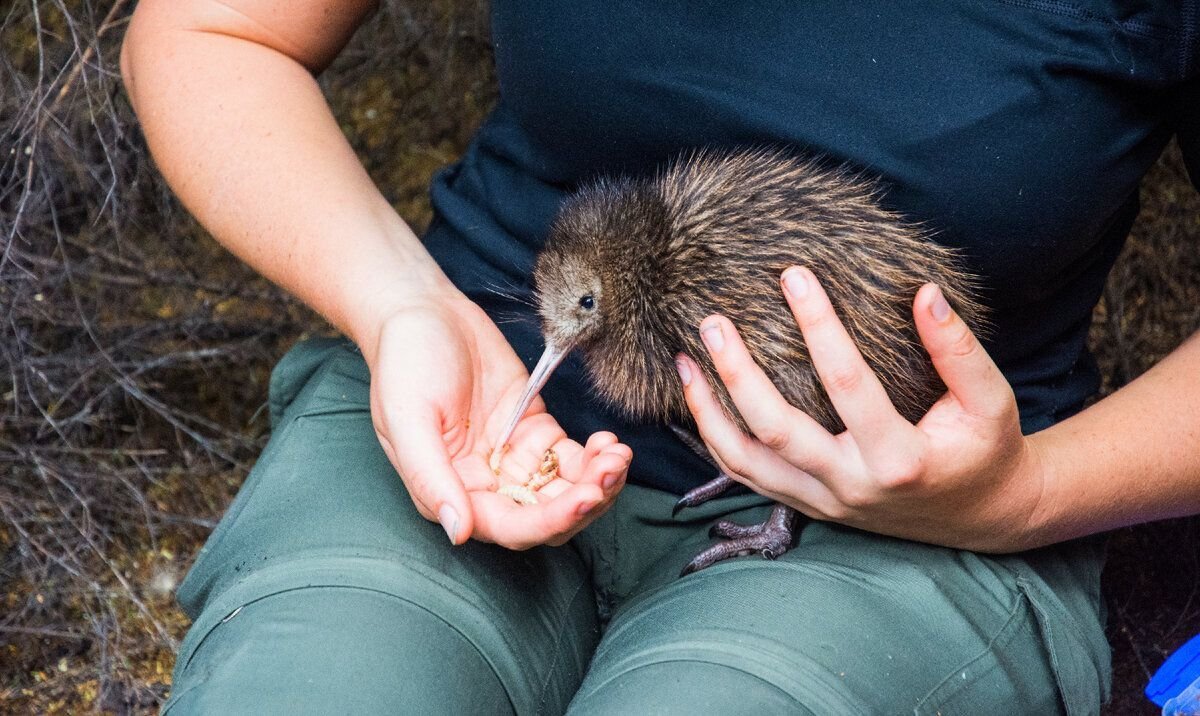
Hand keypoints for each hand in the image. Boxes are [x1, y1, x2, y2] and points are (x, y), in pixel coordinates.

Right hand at [362, 293, 630, 549]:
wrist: (422, 310)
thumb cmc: (404, 363)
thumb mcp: (407, 419)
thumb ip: (431, 477)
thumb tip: (458, 532)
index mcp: (452, 492)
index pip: (509, 526)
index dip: (550, 520)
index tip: (585, 498)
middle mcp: (486, 485)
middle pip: (545, 516)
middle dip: (584, 503)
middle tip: (611, 474)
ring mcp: (513, 459)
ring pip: (564, 490)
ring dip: (597, 482)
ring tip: (618, 457)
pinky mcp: (534, 430)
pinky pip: (572, 458)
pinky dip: (594, 458)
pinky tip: (609, 442)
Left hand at [677, 266, 1046, 552]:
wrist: (982, 516)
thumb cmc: (985, 449)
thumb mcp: (991, 400)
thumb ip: (958, 349)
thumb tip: (925, 293)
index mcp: (900, 459)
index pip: (848, 383)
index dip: (819, 324)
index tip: (793, 274)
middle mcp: (853, 486)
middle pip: (776, 429)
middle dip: (738, 373)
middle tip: (713, 321)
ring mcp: (825, 502)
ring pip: (747, 462)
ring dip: (709, 412)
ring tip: (686, 360)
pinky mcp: (809, 506)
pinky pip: (747, 477)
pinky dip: (716, 440)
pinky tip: (697, 400)